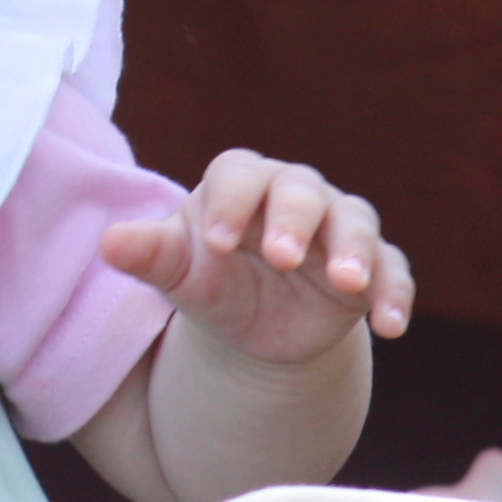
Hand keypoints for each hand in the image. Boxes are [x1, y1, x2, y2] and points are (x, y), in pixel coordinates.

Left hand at [100, 150, 410, 368]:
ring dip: (354, 251)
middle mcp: (296, 193)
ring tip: (348, 284)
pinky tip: (390, 326)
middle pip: (301, 191)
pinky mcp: (372, 266)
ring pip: (354, 222)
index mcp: (241, 184)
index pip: (238, 174)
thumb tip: (109, 244)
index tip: (217, 243)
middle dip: (294, 221)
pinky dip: (393, 293)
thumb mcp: (180, 273)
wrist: (257, 322)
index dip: (230, 203)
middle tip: (283, 256)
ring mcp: (338, 227)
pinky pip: (391, 270)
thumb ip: (149, 255)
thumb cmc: (212, 280)